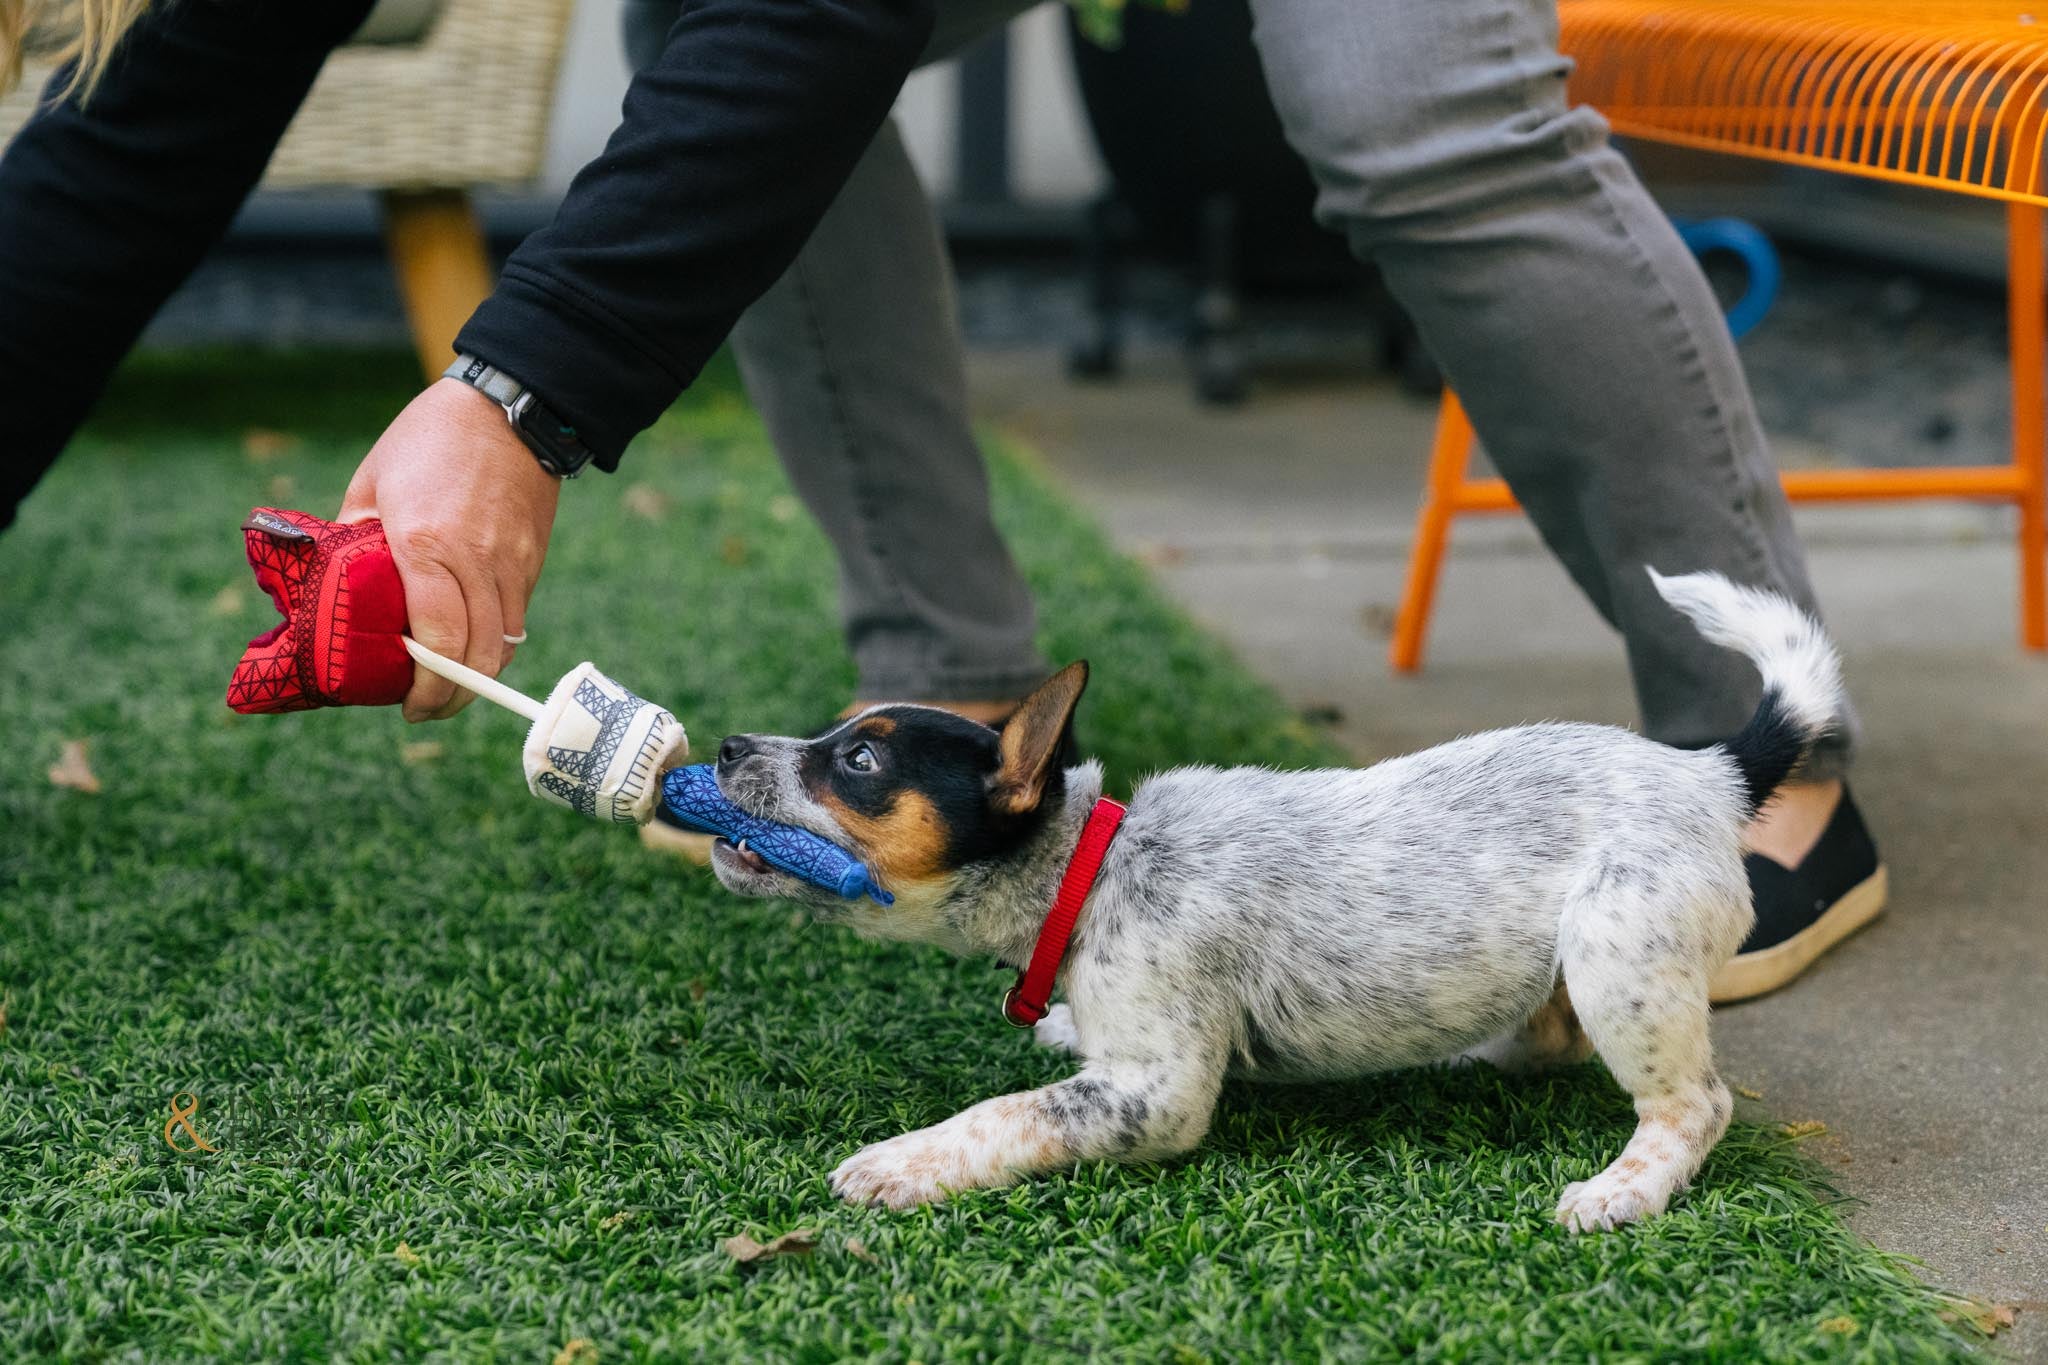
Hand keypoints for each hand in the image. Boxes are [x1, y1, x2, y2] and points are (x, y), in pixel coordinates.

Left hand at [339, 379, 560, 720]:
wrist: (509, 408)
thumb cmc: (428, 439)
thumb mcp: (372, 483)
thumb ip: (355, 538)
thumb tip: (336, 585)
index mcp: (425, 545)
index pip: (437, 640)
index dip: (426, 687)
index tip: (408, 706)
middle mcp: (475, 561)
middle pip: (477, 656)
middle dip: (453, 697)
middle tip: (426, 708)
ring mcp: (511, 563)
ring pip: (504, 644)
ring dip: (478, 674)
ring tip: (450, 684)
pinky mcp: (532, 559)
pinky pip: (516, 618)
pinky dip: (496, 642)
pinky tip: (474, 644)